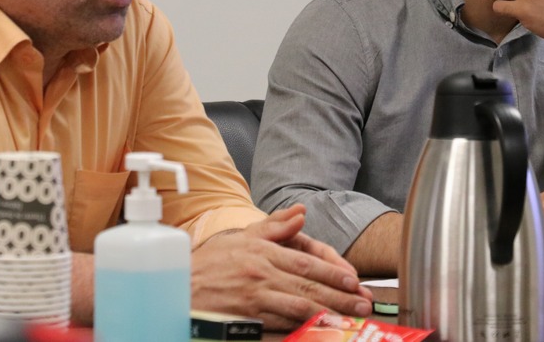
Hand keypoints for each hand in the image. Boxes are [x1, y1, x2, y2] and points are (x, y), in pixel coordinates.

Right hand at [191, 204, 372, 330]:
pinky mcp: (247, 322)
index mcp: (263, 253)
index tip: (354, 282)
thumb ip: (274, 226)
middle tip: (363, 305)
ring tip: (350, 321)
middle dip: (340, 298)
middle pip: (308, 287)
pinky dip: (301, 332)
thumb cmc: (211, 263)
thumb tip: (301, 213)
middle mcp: (261, 275)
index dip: (333, 273)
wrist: (180, 288)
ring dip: (328, 316)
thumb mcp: (242, 237)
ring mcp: (255, 300)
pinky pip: (280, 328)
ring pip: (299, 309)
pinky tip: (317, 334)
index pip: (306, 262)